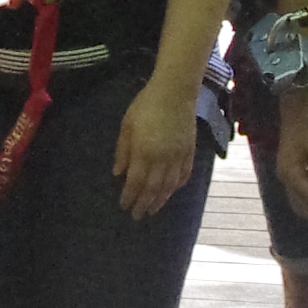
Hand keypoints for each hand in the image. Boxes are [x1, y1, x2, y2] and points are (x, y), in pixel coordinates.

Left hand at [111, 66, 201, 218]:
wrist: (175, 92)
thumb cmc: (146, 105)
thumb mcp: (127, 125)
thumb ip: (123, 151)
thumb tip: (118, 174)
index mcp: (144, 152)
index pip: (135, 182)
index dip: (130, 196)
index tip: (124, 206)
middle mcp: (162, 159)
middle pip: (152, 188)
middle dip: (144, 204)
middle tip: (137, 216)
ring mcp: (178, 156)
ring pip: (169, 185)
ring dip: (160, 200)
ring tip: (153, 210)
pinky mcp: (189, 151)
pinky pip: (184, 174)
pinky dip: (177, 186)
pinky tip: (172, 191)